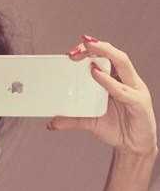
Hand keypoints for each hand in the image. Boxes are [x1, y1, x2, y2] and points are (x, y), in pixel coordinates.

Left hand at [49, 35, 157, 155]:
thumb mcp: (90, 122)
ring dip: (105, 54)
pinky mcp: (138, 103)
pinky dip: (108, 81)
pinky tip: (96, 74)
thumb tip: (51, 122)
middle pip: (115, 56)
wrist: (133, 147)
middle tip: (80, 44)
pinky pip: (122, 89)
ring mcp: (134, 90)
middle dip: (98, 47)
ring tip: (89, 50)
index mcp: (117, 82)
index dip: (92, 50)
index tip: (73, 50)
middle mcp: (127, 81)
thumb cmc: (117, 129)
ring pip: (122, 64)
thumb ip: (72, 120)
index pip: (107, 59)